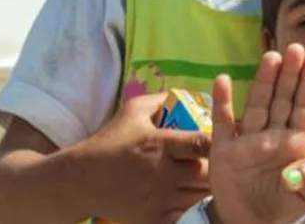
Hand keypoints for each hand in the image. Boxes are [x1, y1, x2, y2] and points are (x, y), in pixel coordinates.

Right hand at [71, 91, 211, 223]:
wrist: (82, 180)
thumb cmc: (109, 141)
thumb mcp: (132, 111)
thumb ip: (161, 99)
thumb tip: (190, 93)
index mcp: (161, 143)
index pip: (203, 143)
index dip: (217, 142)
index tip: (220, 142)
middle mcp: (163, 173)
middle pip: (208, 174)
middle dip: (217, 169)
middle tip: (222, 165)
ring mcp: (159, 199)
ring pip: (200, 197)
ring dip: (207, 189)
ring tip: (211, 183)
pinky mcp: (154, 219)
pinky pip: (185, 215)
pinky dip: (192, 208)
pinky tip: (190, 199)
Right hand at [208, 44, 304, 223]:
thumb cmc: (280, 207)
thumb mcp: (303, 199)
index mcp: (295, 143)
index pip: (303, 107)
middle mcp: (272, 135)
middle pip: (281, 99)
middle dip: (288, 74)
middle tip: (295, 47)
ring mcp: (248, 140)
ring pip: (257, 104)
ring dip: (263, 81)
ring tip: (270, 57)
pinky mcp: (224, 150)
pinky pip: (223, 122)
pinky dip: (222, 102)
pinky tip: (223, 80)